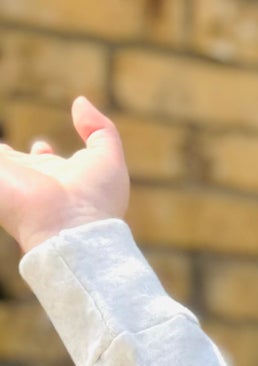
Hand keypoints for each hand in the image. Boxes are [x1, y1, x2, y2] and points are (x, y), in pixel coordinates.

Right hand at [0, 94, 128, 256]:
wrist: (70, 230)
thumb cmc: (95, 200)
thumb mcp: (108, 158)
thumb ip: (99, 129)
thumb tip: (80, 102)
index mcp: (56, 176)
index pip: (41, 162)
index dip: (41, 153)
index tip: (42, 148)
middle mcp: (30, 181)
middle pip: (14, 165)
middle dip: (9, 157)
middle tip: (5, 151)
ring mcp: (8, 182)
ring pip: (0, 165)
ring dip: (0, 162)